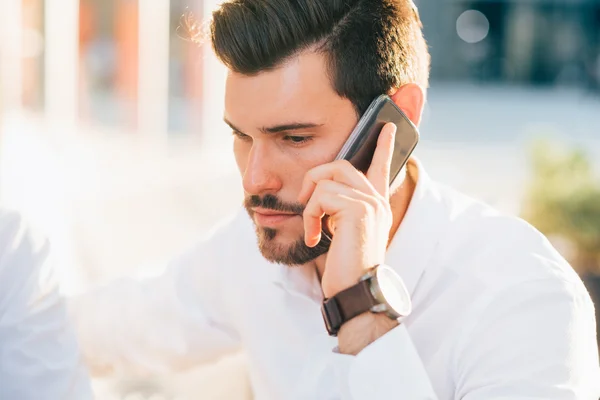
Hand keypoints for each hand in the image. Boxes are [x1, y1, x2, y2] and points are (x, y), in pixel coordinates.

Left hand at [298, 123, 396, 297]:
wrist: (355, 291)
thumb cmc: (346, 268)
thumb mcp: (343, 233)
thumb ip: (339, 211)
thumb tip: (320, 194)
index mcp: (376, 204)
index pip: (381, 167)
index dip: (383, 146)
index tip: (387, 126)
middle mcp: (376, 200)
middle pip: (340, 164)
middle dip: (315, 178)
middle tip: (306, 201)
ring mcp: (370, 202)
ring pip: (326, 180)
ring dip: (309, 206)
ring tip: (313, 230)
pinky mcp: (358, 209)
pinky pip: (320, 196)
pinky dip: (309, 216)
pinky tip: (314, 237)